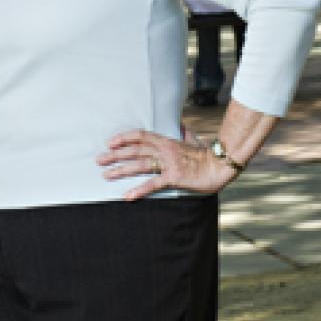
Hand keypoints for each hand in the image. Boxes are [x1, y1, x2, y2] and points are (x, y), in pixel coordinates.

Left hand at [97, 130, 238, 201]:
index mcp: (167, 140)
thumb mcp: (193, 139)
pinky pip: (153, 184)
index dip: (123, 138)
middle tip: (99, 160)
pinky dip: (139, 190)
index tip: (110, 143)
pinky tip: (127, 195)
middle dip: (115, 155)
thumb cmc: (207, 154)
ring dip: (121, 170)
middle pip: (135, 150)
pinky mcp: (174, 177)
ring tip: (107, 175)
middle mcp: (164, 150)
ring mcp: (168, 163)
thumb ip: (183, 132)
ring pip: (140, 165)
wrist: (221, 165)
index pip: (140, 135)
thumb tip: (179, 124)